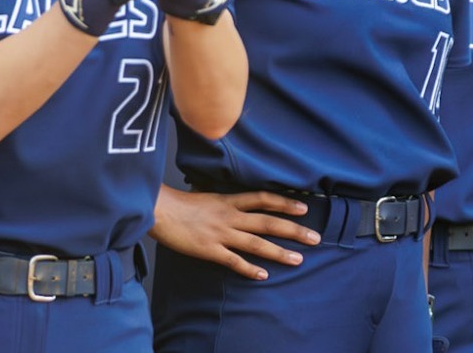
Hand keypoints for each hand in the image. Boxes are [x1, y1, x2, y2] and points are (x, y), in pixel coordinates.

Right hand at [151, 188, 320, 279]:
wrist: (157, 210)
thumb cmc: (177, 204)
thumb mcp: (205, 196)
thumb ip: (222, 202)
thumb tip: (233, 202)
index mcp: (228, 201)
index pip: (263, 199)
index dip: (285, 203)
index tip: (304, 208)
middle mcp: (230, 216)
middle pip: (268, 222)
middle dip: (293, 230)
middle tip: (315, 237)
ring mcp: (221, 234)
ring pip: (257, 243)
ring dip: (279, 252)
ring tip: (298, 259)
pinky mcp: (209, 250)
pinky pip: (233, 261)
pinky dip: (249, 269)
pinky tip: (263, 276)